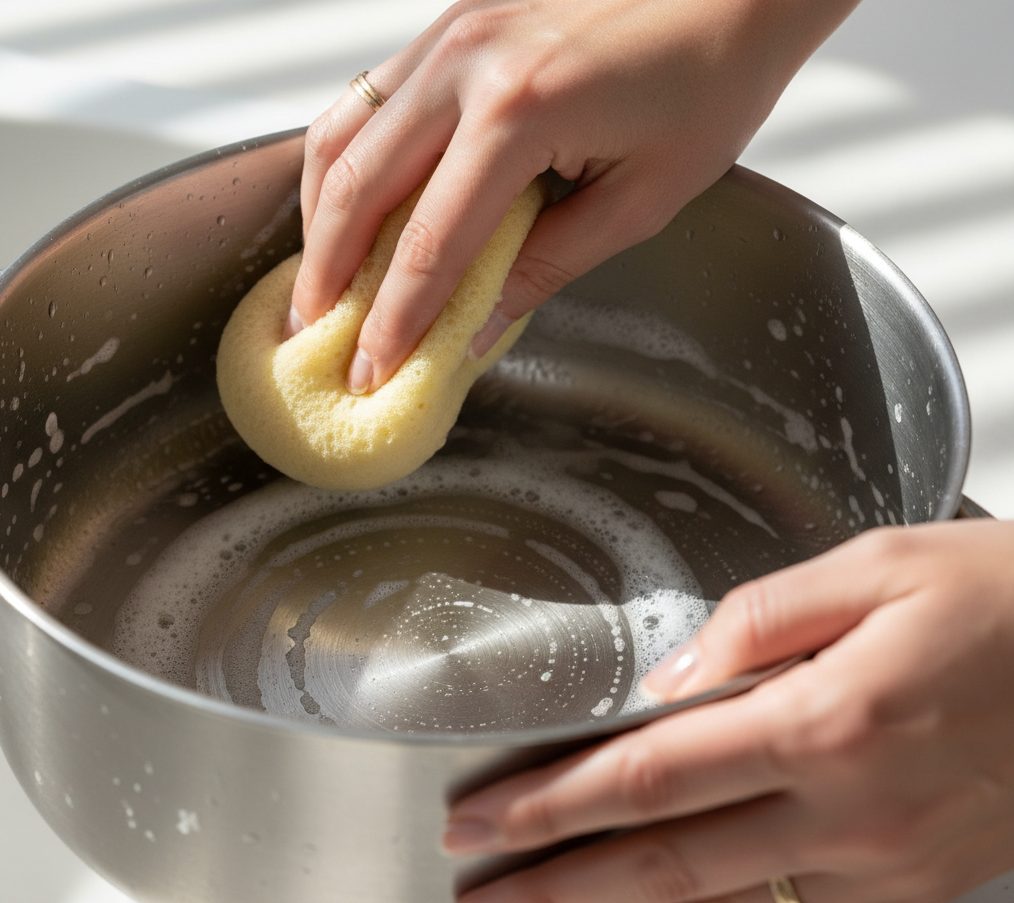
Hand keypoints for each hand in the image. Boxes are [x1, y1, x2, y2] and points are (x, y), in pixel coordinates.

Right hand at [289, 0, 839, 393]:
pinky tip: (345, 208)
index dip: (393, 321)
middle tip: (314, 340)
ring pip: (340, 138)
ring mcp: (448, 37)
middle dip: (329, 277)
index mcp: (517, 113)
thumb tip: (476, 328)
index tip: (369, 371)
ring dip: (318, 219)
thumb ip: (547, 267)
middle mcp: (463, 66)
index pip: (429, 244)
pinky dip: (343, 163)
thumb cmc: (711, 82)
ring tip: (316, 283)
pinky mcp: (450, 28)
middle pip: (356, 190)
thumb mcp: (641, 201)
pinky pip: (367, 102)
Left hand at [443, 520, 1013, 902]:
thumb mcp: (873, 567)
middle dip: (557, 880)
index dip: (552, 803)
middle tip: (476, 886)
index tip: (480, 818)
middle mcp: (852, 811)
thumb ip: (756, 621)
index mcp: (826, 718)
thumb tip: (669, 677)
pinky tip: (663, 900)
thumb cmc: (998, 596)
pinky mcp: (920, 887)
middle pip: (667, 864)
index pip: (650, 775)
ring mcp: (889, 867)